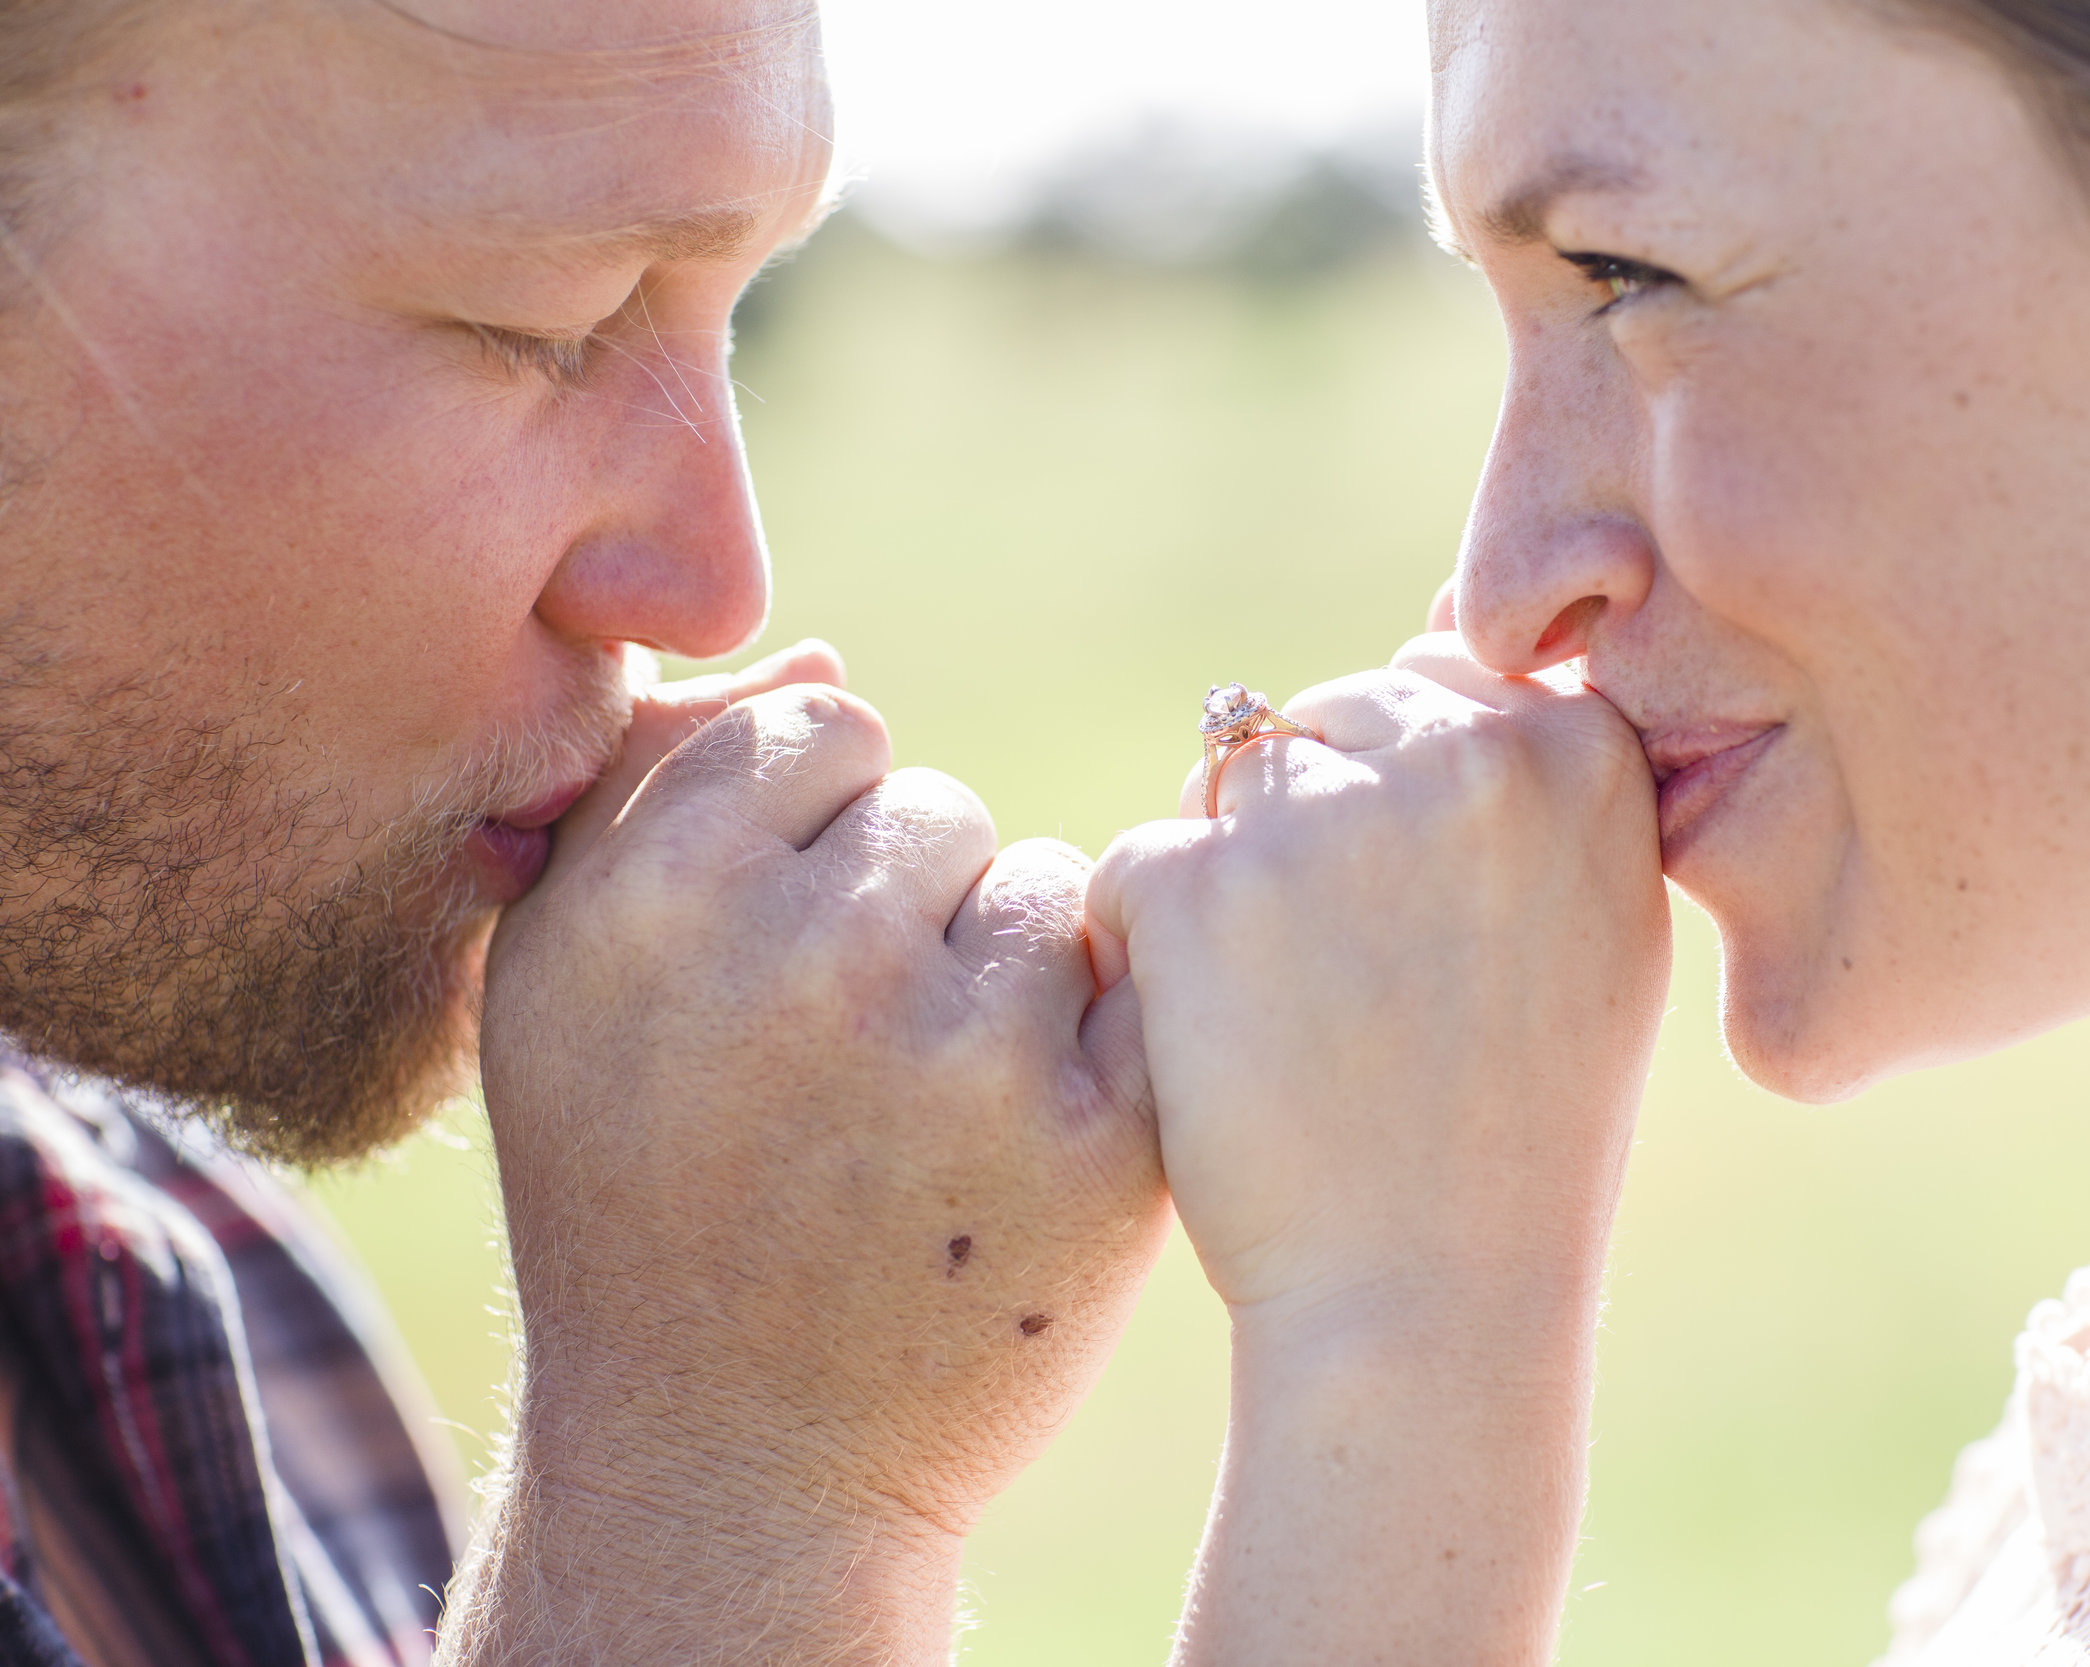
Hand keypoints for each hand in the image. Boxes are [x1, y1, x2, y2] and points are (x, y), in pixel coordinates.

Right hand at [444, 645, 1168, 1666]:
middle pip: (938, 810)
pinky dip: (1091, 1050)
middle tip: (848, 1059)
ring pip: (1047, 891)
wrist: (735, 1464)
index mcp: (656, 890)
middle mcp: (809, 954)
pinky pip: (1131, 986)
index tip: (784, 952)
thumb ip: (654, 793)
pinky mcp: (1100, 1141)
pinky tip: (1012, 1147)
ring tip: (928, 1111)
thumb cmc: (638, 1201)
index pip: (825, 730)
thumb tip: (824, 658)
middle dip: (909, 911)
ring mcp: (967, 1051)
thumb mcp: (562, 989)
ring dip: (1009, 977)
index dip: (815, 838)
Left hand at [1089, 633, 1669, 1663]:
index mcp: (1580, 756)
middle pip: (1330, 719)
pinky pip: (1143, 863)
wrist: (1428, 1300)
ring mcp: (1324, 812)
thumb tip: (1445, 653)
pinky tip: (1221, 1045)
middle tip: (1348, 984)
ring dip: (1235, 879)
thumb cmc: (1522, 1132)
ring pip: (1232, 783)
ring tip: (1293, 1021)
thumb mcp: (1602, 933)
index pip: (1445, 681)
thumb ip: (1543, 790)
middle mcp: (1462, 755)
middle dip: (1316, 821)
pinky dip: (1150, 946)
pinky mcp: (1197, 880)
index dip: (1409, 797)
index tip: (1421, 924)